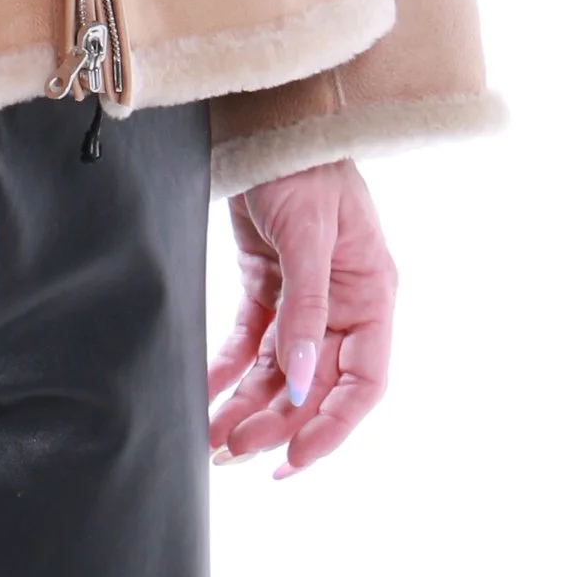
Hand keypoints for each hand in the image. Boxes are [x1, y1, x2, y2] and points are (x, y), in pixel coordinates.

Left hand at [206, 159, 395, 475]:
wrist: (266, 118)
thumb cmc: (304, 164)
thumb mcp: (309, 234)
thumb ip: (306, 310)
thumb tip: (303, 385)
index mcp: (371, 296)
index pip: (363, 383)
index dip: (332, 427)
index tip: (293, 459)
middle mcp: (341, 305)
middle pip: (314, 386)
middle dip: (276, 422)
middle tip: (234, 450)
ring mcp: (303, 298)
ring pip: (279, 372)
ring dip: (248, 406)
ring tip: (214, 439)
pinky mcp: (267, 285)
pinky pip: (249, 343)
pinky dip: (227, 371)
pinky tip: (205, 394)